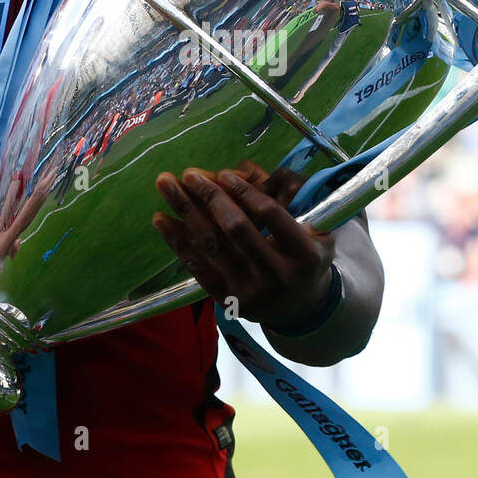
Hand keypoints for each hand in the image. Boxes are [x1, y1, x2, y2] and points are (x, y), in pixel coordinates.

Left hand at [152, 161, 335, 329]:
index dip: (245, 191)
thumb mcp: (316, 228)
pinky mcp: (227, 300)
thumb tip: (244, 169)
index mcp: (304, 254)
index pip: (271, 215)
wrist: (302, 308)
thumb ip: (287, 198)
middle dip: (210, 197)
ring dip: (185, 212)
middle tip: (188, 174)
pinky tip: (161, 219)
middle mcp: (277, 275)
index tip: (224, 173)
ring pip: (211, 246)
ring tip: (165, 184)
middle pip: (236, 229)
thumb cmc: (307, 258)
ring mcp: (250, 291)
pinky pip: (197, 267)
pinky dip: (178, 241)